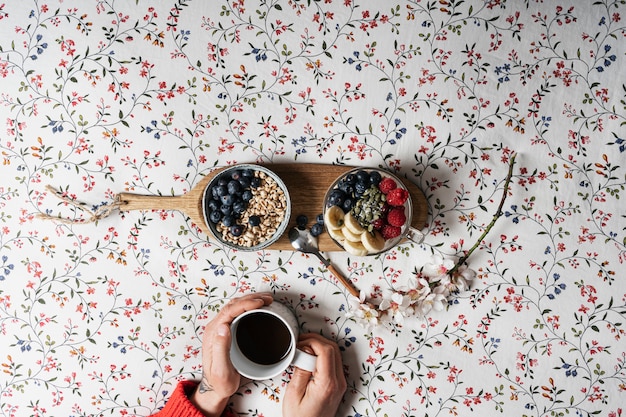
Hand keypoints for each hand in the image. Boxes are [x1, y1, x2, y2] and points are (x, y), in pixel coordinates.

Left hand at [190, 292, 273, 416]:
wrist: (216, 388)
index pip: (229, 311)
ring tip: (266, 299)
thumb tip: (223, 326)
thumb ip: (221, 348)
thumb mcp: (221, 369)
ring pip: (235, 307)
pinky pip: (237, 313)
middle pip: (233, 305)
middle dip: (251, 298)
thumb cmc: (219, 382)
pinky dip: (249, 306)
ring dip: (251, 300)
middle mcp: (215, 328)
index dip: (245, 304)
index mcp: (213, 334)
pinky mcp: (227, 331)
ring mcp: (221, 329)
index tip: (260, 302)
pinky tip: (258, 307)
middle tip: (268, 299)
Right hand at [283, 333, 346, 416]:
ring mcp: (340, 384)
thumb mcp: (293, 394)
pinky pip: (334, 363)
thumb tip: (304, 350)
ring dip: (320, 347)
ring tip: (303, 349)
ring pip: (335, 354)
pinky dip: (323, 355)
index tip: (300, 343)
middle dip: (316, 340)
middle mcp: (338, 383)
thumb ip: (300, 369)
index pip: (326, 351)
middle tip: (300, 342)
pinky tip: (310, 358)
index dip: (312, 341)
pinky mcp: (338, 386)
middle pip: (333, 349)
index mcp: (327, 384)